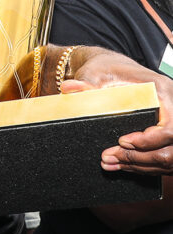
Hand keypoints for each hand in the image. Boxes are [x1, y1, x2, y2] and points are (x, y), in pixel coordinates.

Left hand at [63, 47, 172, 175]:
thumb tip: (69, 87)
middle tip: (109, 157)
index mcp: (163, 91)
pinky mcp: (164, 135)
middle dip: (139, 158)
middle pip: (169, 148)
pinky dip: (142, 166)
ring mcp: (171, 123)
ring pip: (167, 158)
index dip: (149, 140)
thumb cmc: (107, 67)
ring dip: (139, 166)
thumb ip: (86, 82)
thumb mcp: (96, 72)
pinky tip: (118, 165)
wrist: (112, 67)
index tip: (121, 141)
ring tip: (109, 163)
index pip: (169, 127)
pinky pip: (162, 159)